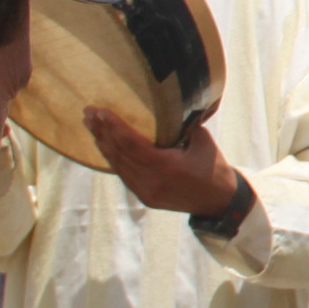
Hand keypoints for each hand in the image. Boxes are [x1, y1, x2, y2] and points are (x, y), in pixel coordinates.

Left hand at [86, 107, 240, 217]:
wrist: (219, 202)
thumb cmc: (214, 168)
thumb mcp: (203, 141)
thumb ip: (184, 124)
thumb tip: (170, 105)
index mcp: (167, 167)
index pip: (132, 144)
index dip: (114, 127)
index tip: (100, 111)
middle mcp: (152, 181)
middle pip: (120, 154)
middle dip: (102, 131)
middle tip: (88, 112)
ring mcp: (147, 192)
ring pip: (118, 166)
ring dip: (103, 144)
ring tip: (91, 125)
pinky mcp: (145, 197)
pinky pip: (124, 175)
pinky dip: (112, 158)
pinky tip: (104, 145)